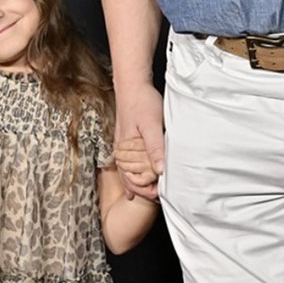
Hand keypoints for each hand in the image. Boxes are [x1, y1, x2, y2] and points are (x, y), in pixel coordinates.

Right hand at [114, 83, 163, 199]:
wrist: (132, 85)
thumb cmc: (142, 102)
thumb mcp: (151, 125)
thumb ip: (155, 147)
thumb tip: (160, 170)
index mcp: (126, 152)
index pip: (134, 182)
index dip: (148, 191)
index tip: (162, 194)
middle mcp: (121, 152)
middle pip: (130, 181)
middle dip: (144, 191)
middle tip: (160, 197)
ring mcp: (123, 147)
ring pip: (128, 173)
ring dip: (139, 184)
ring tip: (152, 193)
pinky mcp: (127, 141)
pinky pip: (128, 164)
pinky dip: (134, 174)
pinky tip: (139, 178)